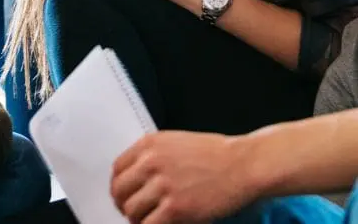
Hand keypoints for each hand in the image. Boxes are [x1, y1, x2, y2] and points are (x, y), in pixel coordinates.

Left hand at [111, 131, 253, 222]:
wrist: (240, 164)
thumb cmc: (213, 153)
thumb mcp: (175, 142)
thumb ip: (152, 155)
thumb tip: (135, 176)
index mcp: (149, 144)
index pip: (117, 168)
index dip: (119, 185)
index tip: (124, 195)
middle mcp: (151, 162)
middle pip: (119, 190)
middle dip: (124, 204)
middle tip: (134, 212)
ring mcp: (163, 186)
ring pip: (131, 211)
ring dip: (137, 219)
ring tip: (149, 219)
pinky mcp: (175, 209)